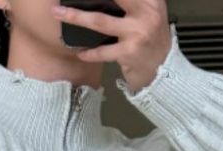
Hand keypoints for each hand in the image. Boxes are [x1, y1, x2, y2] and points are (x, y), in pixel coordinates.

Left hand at [51, 0, 171, 93]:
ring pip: (100, 21)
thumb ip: (132, 2)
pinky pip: (103, 51)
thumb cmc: (152, 40)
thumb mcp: (150, 13)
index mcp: (151, 0)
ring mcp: (136, 33)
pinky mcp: (128, 53)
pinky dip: (90, 53)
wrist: (164, 72)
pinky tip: (80, 52)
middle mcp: (146, 13)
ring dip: (75, 16)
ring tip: (57, 13)